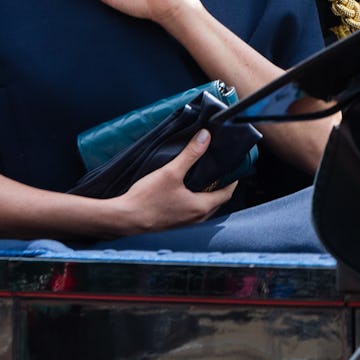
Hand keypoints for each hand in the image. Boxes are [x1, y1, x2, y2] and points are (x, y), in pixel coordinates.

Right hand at [116, 129, 235, 233]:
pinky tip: (184, 188)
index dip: (233, 180)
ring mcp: (185, 223)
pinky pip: (192, 210)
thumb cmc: (147, 199)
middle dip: (221, 185)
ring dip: (207, 192)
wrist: (125, 219)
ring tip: (203, 175)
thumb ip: (190, 154)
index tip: (234, 167)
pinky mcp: (174, 223)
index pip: (227, 193)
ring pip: (204, 206)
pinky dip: (195, 199)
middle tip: (219, 168)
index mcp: (201, 207)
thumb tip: (206, 137)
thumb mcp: (171, 172)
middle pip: (217, 200)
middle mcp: (196, 218)